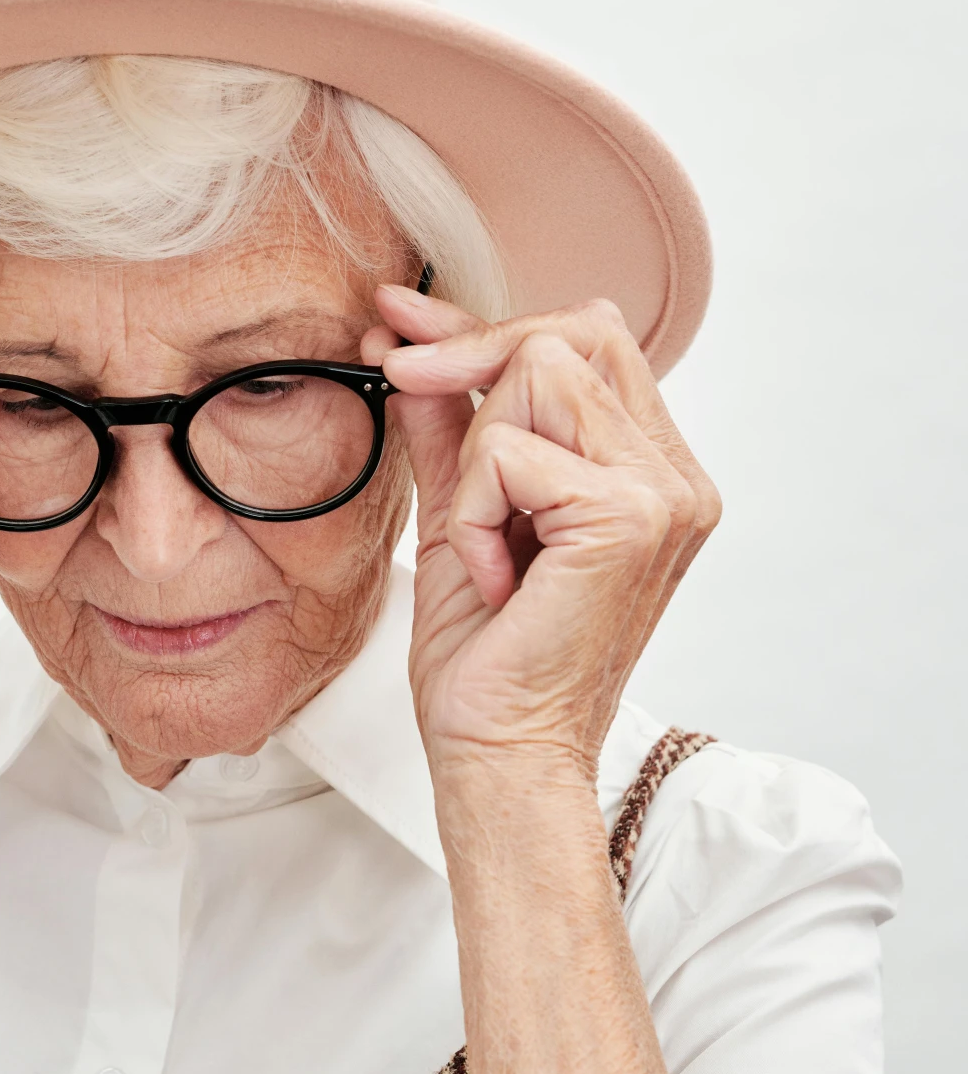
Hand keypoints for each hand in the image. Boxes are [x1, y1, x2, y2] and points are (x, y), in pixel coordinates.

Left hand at [363, 289, 719, 772]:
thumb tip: (406, 342)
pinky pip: (510, 449)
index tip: (399, 322)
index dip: (486, 326)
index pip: (586, 342)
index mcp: (651, 472)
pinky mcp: (630, 517)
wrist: (500, 751)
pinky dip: (476, 510)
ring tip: (486, 545)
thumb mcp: (462, 513)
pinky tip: (496, 576)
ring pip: (538, 375)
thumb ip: (449, 428)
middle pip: (571, 335)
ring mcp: (663, 494)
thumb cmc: (487, 656)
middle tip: (403, 390)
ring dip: (476, 459)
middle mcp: (674, 477)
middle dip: (471, 358)